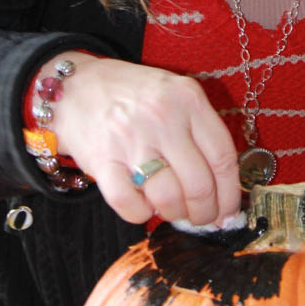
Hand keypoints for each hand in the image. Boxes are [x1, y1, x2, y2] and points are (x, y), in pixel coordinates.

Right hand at [47, 52, 240, 224]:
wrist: (74, 87)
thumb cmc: (132, 99)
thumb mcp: (174, 98)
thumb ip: (200, 134)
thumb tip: (223, 192)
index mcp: (188, 99)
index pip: (223, 158)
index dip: (230, 194)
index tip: (228, 212)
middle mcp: (162, 117)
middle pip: (199, 185)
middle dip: (205, 213)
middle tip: (202, 218)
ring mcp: (131, 139)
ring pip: (169, 199)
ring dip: (175, 214)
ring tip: (172, 209)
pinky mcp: (102, 161)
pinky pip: (131, 205)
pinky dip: (142, 214)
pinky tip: (143, 204)